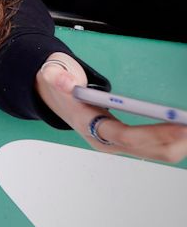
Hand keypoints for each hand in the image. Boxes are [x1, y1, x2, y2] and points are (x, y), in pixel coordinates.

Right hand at [36, 55, 186, 163]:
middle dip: (176, 141)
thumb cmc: (59, 86)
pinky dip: (176, 141)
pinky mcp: (129, 142)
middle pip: (149, 150)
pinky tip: (185, 131)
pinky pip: (157, 147)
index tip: (181, 126)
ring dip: (180, 143)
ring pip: (158, 153)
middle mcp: (107, 141)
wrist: (54, 96)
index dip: (155, 134)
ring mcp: (119, 144)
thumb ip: (56, 76)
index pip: (127, 137)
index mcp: (90, 126)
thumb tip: (65, 81)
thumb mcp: (53, 74)